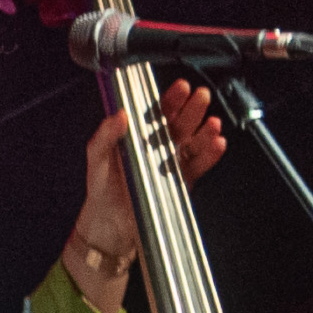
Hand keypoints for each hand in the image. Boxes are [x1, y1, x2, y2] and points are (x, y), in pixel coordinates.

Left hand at [77, 78, 224, 259]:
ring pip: (194, 142)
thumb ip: (105, 135)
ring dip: (205, 131)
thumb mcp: (96, 156)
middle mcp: (159, 145)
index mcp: (140, 134)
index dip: (171, 98)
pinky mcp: (182, 182)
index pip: (159, 110)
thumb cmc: (101, 188)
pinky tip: (216, 144)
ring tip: (212, 123)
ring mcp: (172, 163)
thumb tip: (119, 115)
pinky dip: (210, 155)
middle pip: (181, 122)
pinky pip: (199, 165)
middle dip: (193, 109)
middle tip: (201, 97)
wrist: (109, 224)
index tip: (181, 88)